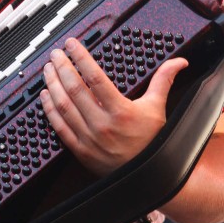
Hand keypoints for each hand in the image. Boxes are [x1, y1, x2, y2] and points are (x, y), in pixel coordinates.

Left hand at [40, 37, 187, 175]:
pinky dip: (50, 109)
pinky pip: (59, 127)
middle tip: (56, 53)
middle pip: (74, 89)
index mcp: (121, 111)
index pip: (94, 77)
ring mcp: (89, 138)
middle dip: (62, 67)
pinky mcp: (80, 150)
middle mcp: (102, 124)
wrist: (147, 177)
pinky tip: (45, 96)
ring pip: (63, 106)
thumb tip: (178, 62)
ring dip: (53, 84)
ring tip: (48, 69)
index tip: (72, 45)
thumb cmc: (152, 142)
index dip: (80, 57)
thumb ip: (163, 80)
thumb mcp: (158, 108)